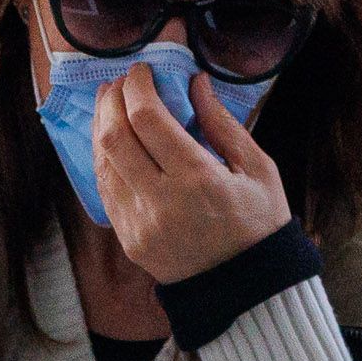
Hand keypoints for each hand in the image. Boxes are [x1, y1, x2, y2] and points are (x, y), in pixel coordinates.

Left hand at [96, 64, 289, 281]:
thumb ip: (223, 125)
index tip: (142, 71)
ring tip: (112, 106)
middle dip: (111, 100)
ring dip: (102, 127)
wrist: (248, 289)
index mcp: (199, 180)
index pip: (147, 119)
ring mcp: (140, 224)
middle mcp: (162, 202)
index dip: (137, 86)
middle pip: (114, 136)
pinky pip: (106, 189)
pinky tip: (115, 142)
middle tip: (121, 83)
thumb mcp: (258, 171)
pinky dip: (105, 159)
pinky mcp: (129, 239)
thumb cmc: (260, 226)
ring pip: (102, 162)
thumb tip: (195, 83)